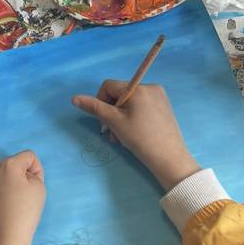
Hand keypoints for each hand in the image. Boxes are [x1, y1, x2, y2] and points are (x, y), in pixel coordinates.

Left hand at [0, 150, 45, 244]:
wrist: (4, 240)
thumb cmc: (25, 213)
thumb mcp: (39, 188)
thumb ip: (34, 173)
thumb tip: (24, 174)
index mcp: (7, 165)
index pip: (28, 156)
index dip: (36, 169)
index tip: (36, 186)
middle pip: (12, 165)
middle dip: (20, 175)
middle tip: (25, 195)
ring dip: (7, 183)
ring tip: (12, 203)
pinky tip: (2, 209)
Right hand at [71, 82, 199, 190]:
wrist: (169, 158)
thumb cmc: (140, 138)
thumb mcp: (114, 122)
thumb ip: (94, 107)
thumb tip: (75, 98)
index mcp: (138, 88)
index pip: (109, 86)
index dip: (100, 101)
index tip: (102, 120)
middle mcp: (150, 87)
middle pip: (120, 94)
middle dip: (111, 112)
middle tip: (111, 133)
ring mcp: (159, 97)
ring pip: (130, 102)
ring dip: (120, 117)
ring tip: (121, 137)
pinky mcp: (164, 107)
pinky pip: (142, 106)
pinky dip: (133, 117)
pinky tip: (134, 133)